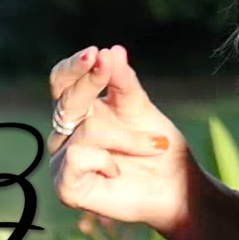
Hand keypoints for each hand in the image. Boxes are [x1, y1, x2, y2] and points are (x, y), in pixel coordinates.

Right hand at [47, 45, 198, 236]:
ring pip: (86, 130)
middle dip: (91, 81)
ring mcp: (63, 159)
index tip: (97, 53)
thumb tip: (111, 50)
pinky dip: (106, 160)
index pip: (63, 81)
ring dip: (126, 136)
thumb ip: (123, 82)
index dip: (75, 66)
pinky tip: (118, 171)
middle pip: (66, 98)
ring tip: (155, 145)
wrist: (175, 189)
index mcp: (81, 109)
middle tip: (106, 64)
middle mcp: (66, 132)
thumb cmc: (157, 147)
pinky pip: (77, 157)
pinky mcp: (65, 185)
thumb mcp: (141, 108)